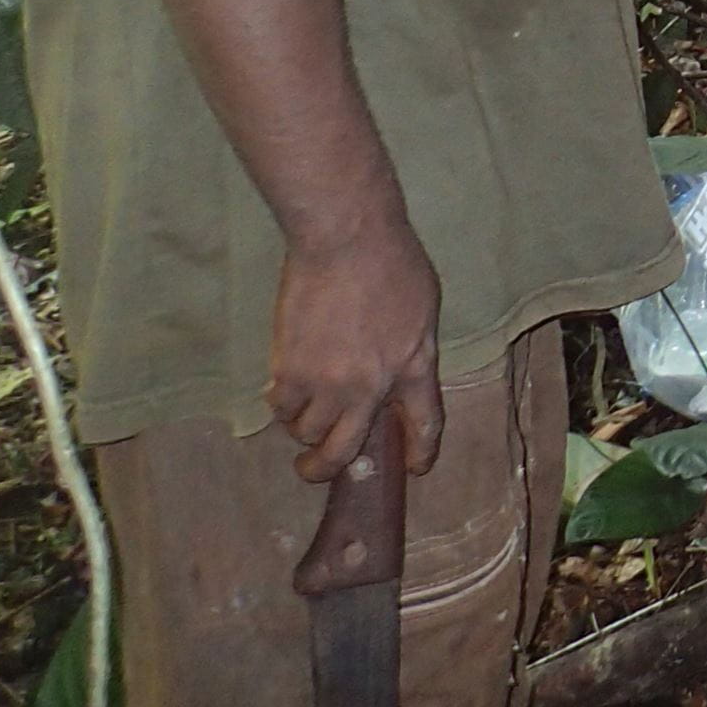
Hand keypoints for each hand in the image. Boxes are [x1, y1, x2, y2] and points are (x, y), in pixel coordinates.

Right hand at [269, 217, 443, 481]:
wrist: (347, 238)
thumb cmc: (392, 260)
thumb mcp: (422, 308)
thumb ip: (410, 350)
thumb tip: (392, 378)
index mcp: (415, 365)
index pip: (425, 421)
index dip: (421, 450)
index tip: (415, 468)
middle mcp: (372, 386)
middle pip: (346, 449)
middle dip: (327, 467)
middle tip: (315, 467)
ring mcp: (329, 384)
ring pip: (308, 431)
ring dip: (304, 426)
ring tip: (302, 410)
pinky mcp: (290, 372)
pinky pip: (281, 408)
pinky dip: (282, 405)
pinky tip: (285, 389)